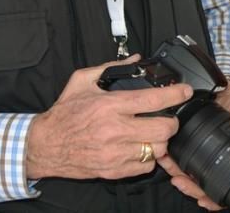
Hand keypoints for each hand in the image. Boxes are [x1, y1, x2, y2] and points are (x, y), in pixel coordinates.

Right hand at [24, 56, 192, 180]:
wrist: (45, 145)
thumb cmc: (64, 114)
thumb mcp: (83, 81)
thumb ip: (111, 68)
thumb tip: (134, 60)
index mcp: (110, 106)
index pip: (153, 101)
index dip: (176, 95)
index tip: (184, 91)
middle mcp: (115, 130)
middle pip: (164, 129)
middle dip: (172, 121)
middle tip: (168, 116)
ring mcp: (115, 153)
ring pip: (158, 149)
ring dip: (160, 140)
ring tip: (152, 132)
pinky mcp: (114, 170)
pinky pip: (145, 165)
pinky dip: (147, 156)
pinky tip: (139, 146)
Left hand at [161, 78, 229, 209]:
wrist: (219, 93)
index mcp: (228, 158)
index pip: (222, 187)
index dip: (214, 199)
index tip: (204, 200)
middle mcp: (214, 161)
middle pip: (203, 187)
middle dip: (190, 187)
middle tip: (180, 182)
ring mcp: (201, 157)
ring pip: (189, 177)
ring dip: (177, 174)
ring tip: (169, 167)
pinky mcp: (189, 148)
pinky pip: (179, 162)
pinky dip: (171, 163)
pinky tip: (165, 159)